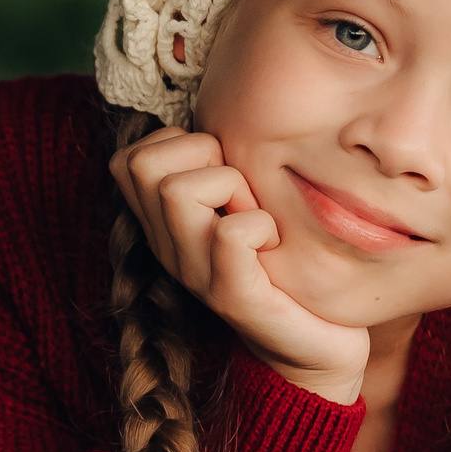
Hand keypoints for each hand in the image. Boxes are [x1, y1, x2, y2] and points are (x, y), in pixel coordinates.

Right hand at [110, 127, 370, 403]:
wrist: (317, 348)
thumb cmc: (287, 267)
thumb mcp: (246, 205)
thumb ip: (222, 168)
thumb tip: (225, 102)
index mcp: (166, 225)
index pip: (133, 155)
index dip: (183, 146)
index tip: (225, 175)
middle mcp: (168, 248)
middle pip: (144, 164)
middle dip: (204, 158)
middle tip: (243, 194)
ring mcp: (195, 274)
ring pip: (178, 189)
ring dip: (232, 187)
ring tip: (258, 218)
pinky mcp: (232, 297)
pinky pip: (231, 233)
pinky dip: (261, 225)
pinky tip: (274, 246)